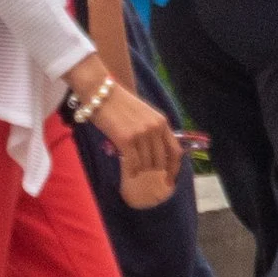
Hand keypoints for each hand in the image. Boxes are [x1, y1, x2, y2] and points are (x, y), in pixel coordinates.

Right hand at [96, 80, 183, 203]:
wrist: (102, 95)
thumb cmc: (121, 107)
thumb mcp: (145, 115)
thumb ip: (154, 132)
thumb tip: (158, 157)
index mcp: (162, 122)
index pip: (175, 151)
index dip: (174, 169)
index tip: (169, 181)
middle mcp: (155, 128)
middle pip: (160, 161)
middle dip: (153, 172)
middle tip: (145, 176)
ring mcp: (141, 134)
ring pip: (145, 164)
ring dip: (140, 170)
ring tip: (132, 165)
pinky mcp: (126, 139)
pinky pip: (132, 164)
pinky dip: (131, 172)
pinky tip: (128, 172)